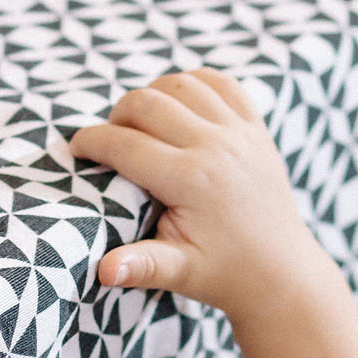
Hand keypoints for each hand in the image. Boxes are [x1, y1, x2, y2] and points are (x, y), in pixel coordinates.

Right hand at [69, 70, 331, 320]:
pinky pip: (220, 83)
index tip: (75, 149)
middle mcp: (218, 146)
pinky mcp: (256, 128)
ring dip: (151, 96)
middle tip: (109, 141)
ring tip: (140, 126)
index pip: (124, 144)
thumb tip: (104, 271)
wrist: (281, 272)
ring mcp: (241, 132)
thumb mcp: (178, 273)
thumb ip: (140, 266)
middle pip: (147, 102)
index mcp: (192, 180)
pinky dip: (192, 85)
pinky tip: (177, 107)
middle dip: (116, 116)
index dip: (90, 142)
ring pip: (180, 85)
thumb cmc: (224, 274)